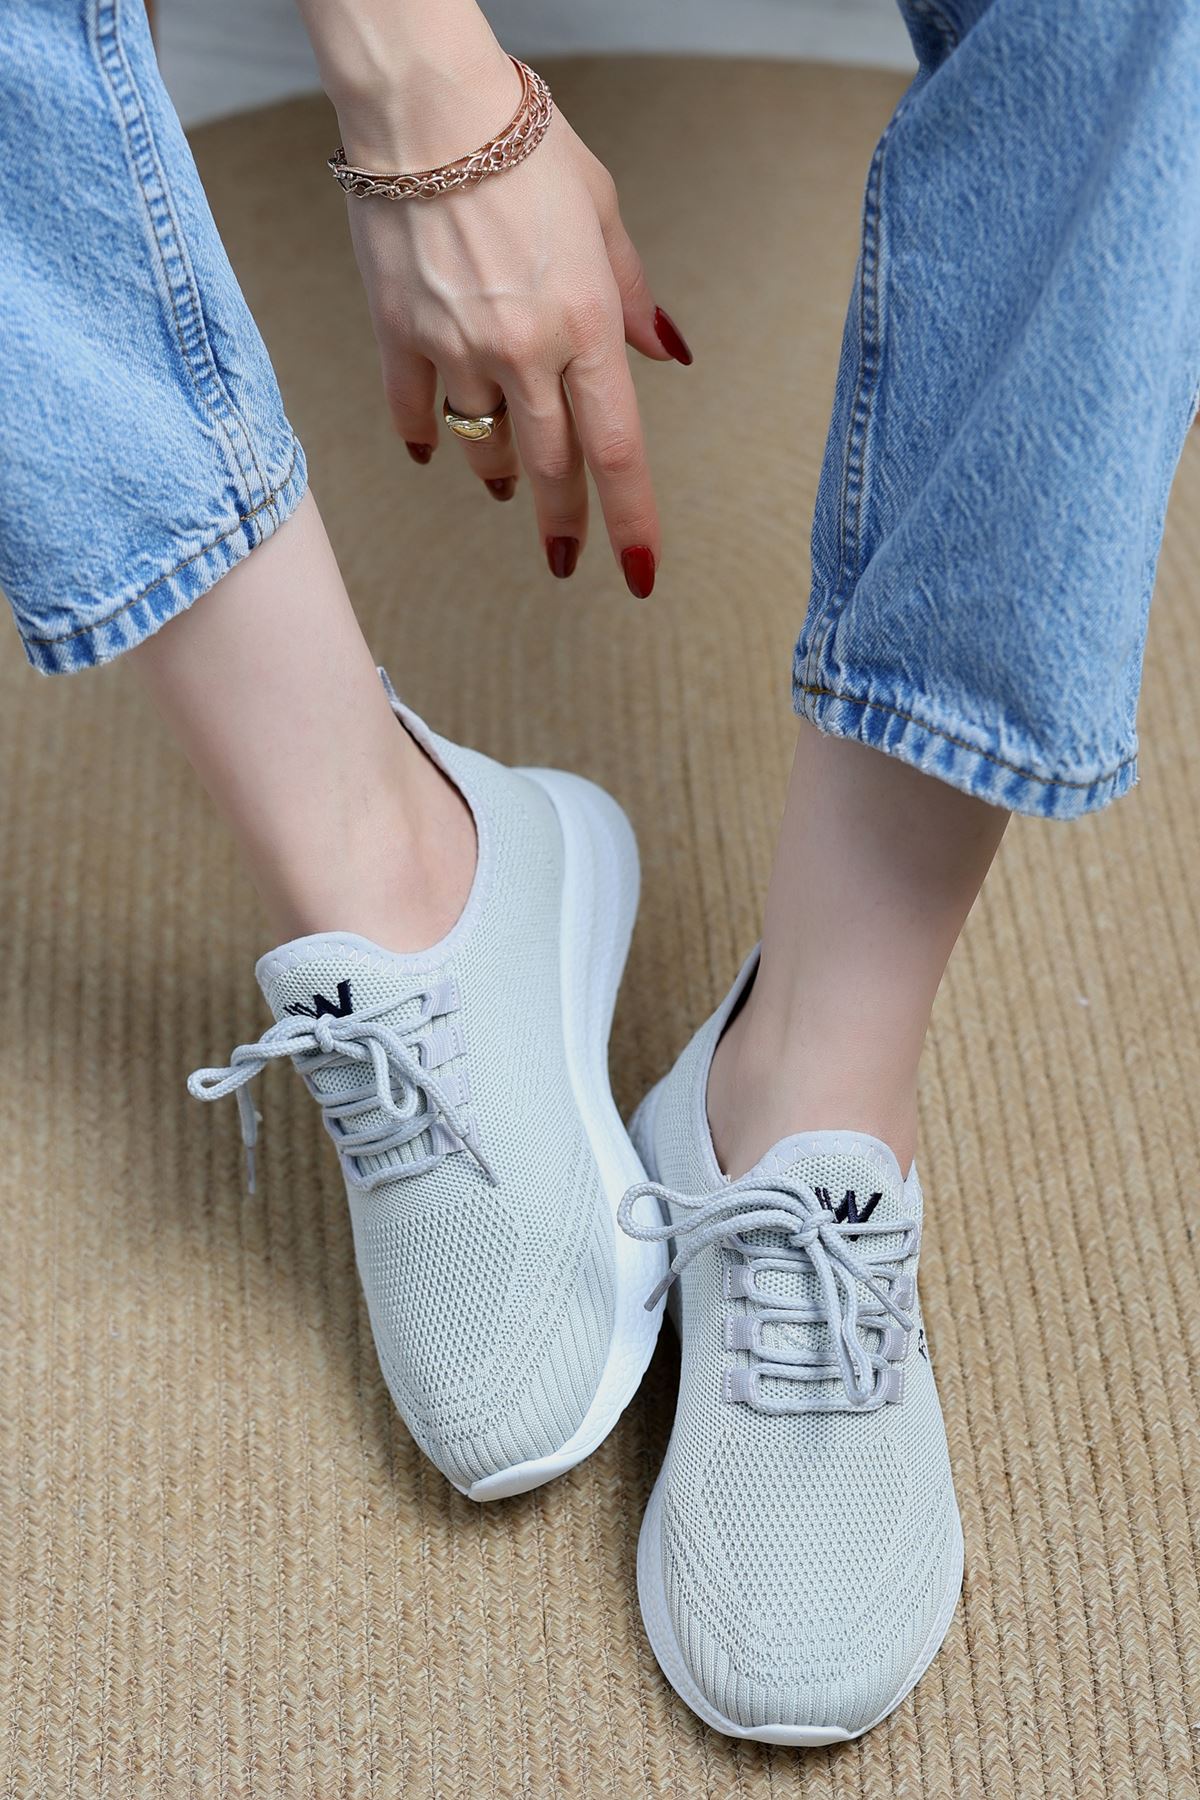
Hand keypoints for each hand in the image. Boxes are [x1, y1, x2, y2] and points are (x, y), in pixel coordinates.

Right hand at [337, 51, 691, 592]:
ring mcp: (457, 348)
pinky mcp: (398, 334)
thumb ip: (633, 295)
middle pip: (553, 468)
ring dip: (502, 476)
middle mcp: (525, 350)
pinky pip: (415, 412)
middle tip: (563, 555)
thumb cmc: (525, 146)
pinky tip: (434, 451)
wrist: (426, 107)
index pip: (619, 451)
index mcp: (587, 324)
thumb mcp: (604, 212)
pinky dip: (427, 439)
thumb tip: (667, 354)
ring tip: (509, 486)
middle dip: (562, 522)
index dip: (632, 523)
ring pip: (485, 447)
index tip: (636, 576)